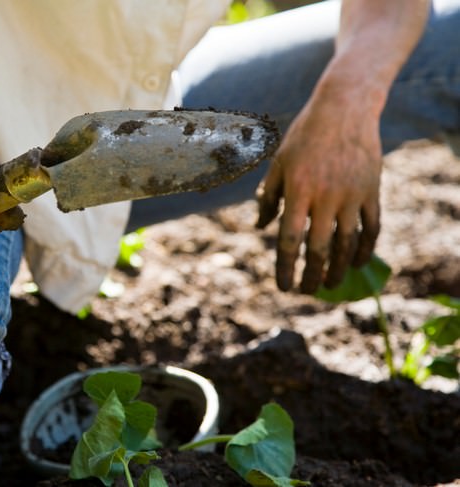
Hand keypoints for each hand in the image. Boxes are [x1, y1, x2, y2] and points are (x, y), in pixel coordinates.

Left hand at [255, 96, 381, 292]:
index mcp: (297, 191)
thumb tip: (260, 227)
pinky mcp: (371, 191)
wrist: (344, 108)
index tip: (284, 287)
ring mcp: (352, 195)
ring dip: (339, 269)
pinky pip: (371, 228)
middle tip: (308, 291)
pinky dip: (365, 249)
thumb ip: (269, 197)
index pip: (289, 240)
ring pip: (347, 243)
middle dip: (313, 276)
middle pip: (320, 248)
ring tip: (331, 285)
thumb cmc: (304, 137)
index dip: (286, 268)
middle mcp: (325, 196)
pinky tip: (357, 263)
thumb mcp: (279, 164)